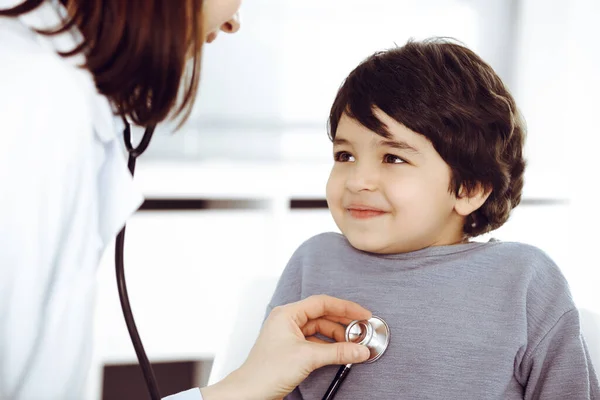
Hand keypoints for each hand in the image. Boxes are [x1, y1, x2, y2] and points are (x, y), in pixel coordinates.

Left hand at [201, 295, 371, 399]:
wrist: (250, 393)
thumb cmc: (266, 371)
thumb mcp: (307, 358)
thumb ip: (337, 352)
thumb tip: (360, 349)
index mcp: (287, 314)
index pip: (322, 303)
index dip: (345, 308)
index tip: (363, 314)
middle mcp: (288, 321)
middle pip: (322, 315)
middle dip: (343, 323)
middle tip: (362, 330)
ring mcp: (289, 336)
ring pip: (320, 330)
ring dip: (337, 337)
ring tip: (354, 344)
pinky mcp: (292, 350)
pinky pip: (316, 342)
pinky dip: (329, 347)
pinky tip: (341, 353)